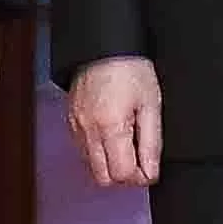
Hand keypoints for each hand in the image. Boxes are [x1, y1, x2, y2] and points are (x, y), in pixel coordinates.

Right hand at [67, 58, 164, 190]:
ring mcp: (76, 127)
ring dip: (110, 164)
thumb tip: (150, 172)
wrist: (104, 45)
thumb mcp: (151, 105)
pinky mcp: (70, 121)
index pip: (122, 174)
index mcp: (110, 126)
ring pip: (91, 167)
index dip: (140, 175)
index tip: (150, 166)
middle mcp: (88, 131)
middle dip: (123, 174)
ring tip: (126, 142)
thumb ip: (151, 143)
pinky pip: (83, 150)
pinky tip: (111, 135)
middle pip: (103, 178)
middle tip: (139, 157)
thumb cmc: (129, 68)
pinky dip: (98, 151)